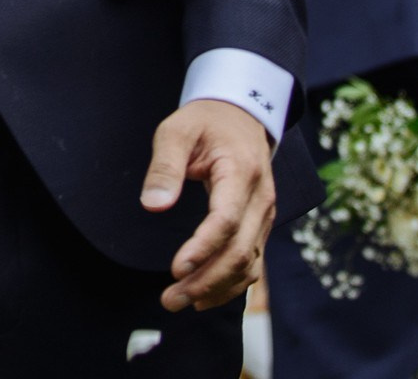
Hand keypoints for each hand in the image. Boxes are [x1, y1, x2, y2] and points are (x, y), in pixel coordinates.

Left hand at [143, 99, 274, 311]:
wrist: (240, 115)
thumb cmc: (205, 122)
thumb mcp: (177, 131)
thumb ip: (164, 166)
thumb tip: (153, 205)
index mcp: (241, 172)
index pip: (226, 220)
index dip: (203, 248)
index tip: (176, 268)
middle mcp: (260, 198)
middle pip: (239, 251)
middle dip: (205, 281)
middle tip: (169, 299)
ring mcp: (264, 215)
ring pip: (249, 264)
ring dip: (216, 289)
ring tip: (180, 301)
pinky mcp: (260, 225)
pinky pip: (252, 262)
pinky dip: (231, 285)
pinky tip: (204, 297)